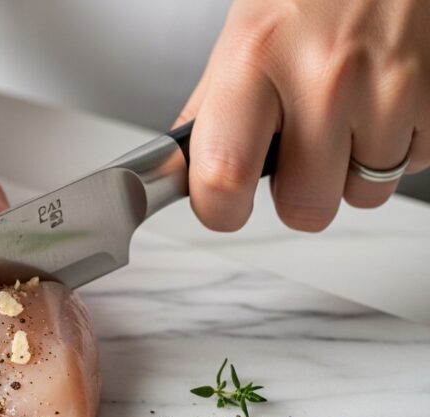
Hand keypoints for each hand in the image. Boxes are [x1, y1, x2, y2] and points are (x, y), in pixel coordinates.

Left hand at [175, 0, 428, 231]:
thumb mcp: (243, 33)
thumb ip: (212, 108)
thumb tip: (183, 173)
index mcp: (256, 57)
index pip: (223, 176)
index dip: (220, 209)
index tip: (223, 208)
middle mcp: (324, 76)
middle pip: (304, 207)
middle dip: (297, 194)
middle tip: (295, 154)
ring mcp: (389, 88)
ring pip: (363, 194)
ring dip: (350, 170)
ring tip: (345, 114)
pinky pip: (413, 166)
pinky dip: (396, 146)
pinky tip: (381, 101)